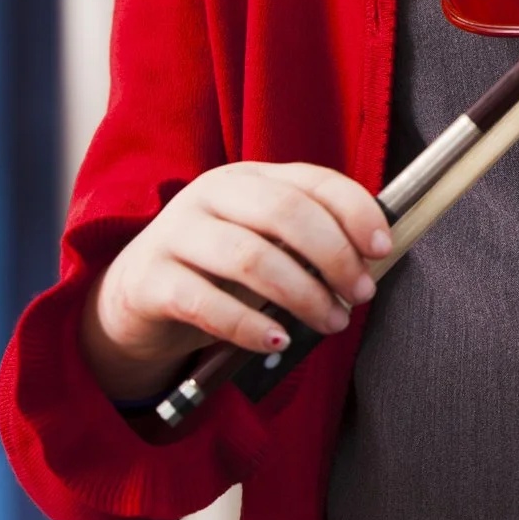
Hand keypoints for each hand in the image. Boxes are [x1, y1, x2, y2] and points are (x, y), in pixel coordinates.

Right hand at [80, 161, 390, 402]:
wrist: (134, 299)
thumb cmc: (217, 271)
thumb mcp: (265, 245)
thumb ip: (309, 244)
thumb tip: (374, 260)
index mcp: (250, 178)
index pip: (314, 181)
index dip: (355, 211)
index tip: (383, 248)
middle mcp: (211, 194)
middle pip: (286, 213)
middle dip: (334, 256)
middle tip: (359, 295)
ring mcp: (176, 232)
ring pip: (251, 257)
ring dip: (302, 295)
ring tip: (329, 323)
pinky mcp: (150, 279)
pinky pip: (207, 303)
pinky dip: (250, 325)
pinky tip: (277, 341)